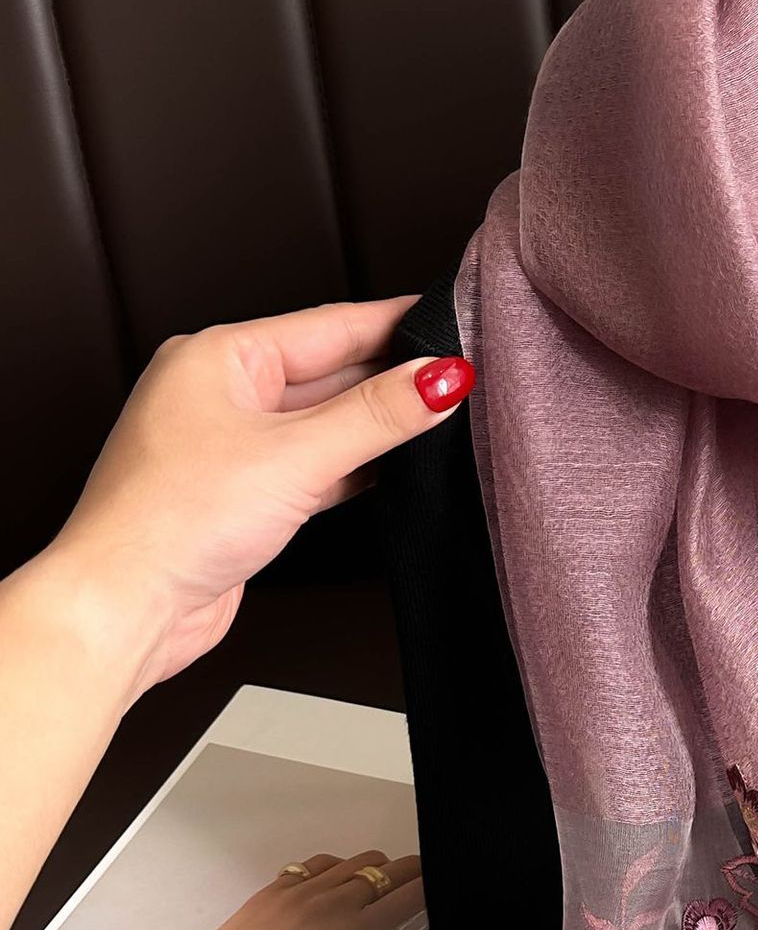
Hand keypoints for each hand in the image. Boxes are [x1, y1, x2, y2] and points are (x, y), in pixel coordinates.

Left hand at [38, 298, 472, 701]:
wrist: (125, 606)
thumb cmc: (172, 521)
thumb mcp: (296, 457)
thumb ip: (377, 415)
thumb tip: (440, 377)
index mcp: (218, 357)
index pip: (330, 325)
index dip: (397, 323)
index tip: (454, 323)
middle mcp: (221, 393)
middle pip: (331, 371)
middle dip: (393, 375)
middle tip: (461, 379)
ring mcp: (231, 445)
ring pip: (325, 421)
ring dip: (377, 425)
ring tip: (440, 421)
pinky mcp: (244, 494)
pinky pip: (315, 464)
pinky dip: (355, 465)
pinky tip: (395, 470)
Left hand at [188, 851, 435, 929]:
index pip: (411, 894)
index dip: (433, 887)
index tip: (442, 890)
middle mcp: (336, 900)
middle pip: (390, 869)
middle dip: (413, 873)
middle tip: (420, 885)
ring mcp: (306, 887)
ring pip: (358, 861)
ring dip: (378, 868)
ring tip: (379, 883)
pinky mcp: (281, 883)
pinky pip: (321, 863)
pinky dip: (338, 868)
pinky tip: (337, 881)